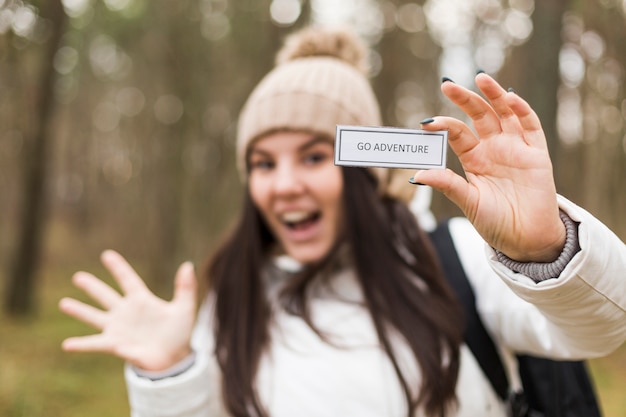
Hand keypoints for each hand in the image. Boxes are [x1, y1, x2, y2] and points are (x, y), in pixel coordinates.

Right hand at [59, 250, 197, 371]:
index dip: (118, 268)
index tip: (106, 255)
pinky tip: (67, 344)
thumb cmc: (178, 333)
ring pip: (95, 317)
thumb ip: (186, 288)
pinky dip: (82, 344)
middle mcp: (126, 312)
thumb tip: (188, 265)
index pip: (128, 279)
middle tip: (78, 276)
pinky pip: (95, 344)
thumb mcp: (184, 308)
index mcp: (141, 300)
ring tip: (64, 303)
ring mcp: (118, 328)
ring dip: (80, 311)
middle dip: (92, 286)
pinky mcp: (115, 345)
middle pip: (106, 295)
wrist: (173, 358)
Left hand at [413, 73, 565, 261]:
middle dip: (465, 99)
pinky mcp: (536, 154)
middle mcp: (494, 148)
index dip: (444, 125)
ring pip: (504, 113)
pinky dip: (522, 111)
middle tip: (447, 84)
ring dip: (494, 95)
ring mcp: (516, 149)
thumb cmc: (495, 222)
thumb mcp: (467, 202)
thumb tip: (417, 174)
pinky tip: (510, 99)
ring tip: (481, 77)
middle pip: (479, 115)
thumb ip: (447, 185)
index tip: (426, 123)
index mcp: (474, 158)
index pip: (458, 133)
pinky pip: (530, 127)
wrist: (525, 240)